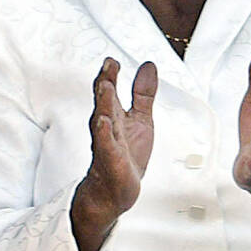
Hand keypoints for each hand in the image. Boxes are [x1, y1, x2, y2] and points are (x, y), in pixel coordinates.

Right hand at [77, 57, 157, 220]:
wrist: (116, 190)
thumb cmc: (127, 155)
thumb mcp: (141, 119)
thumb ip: (143, 93)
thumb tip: (148, 66)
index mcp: (113, 115)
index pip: (109, 90)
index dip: (111, 74)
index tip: (112, 60)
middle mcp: (107, 127)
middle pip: (104, 101)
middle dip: (105, 82)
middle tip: (108, 66)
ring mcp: (107, 143)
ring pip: (102, 120)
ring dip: (103, 103)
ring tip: (105, 86)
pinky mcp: (110, 161)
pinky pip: (105, 145)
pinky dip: (103, 134)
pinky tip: (103, 122)